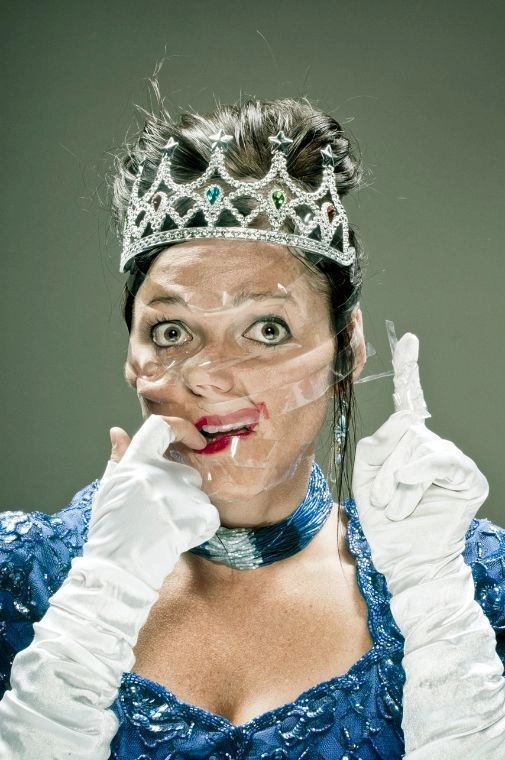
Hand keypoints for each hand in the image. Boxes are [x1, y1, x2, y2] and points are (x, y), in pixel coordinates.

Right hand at [83, 414, 220, 589]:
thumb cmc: (110, 530)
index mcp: (136, 462)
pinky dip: (199, 524)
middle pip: (184, 468)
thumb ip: (118, 457)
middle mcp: (161, 471)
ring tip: (164, 527)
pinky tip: (178, 536)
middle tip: (159, 512)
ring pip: (196, 492)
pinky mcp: (199, 514)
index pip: (161, 426)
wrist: (118, 570)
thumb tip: (118, 431)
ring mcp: (182, 492)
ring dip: (187, 506)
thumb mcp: (108, 489)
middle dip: (178, 487)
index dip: (182, 429)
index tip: (193, 440)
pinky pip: (208, 513)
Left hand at [352, 333, 487, 593]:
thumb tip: (404, 427)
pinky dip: (416, 478)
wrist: (406, 560)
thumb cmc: (384, 520)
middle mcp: (429, 444)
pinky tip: (407, 494)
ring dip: (394, 482)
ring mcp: (451, 459)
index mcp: (405, 442)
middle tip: (381, 500)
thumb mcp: (365, 477)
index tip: (410, 340)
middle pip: (401, 430)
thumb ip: (376, 445)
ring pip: (415, 447)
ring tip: (395, 507)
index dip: (410, 368)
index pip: (408, 399)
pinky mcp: (467, 477)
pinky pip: (437, 461)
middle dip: (382, 468)